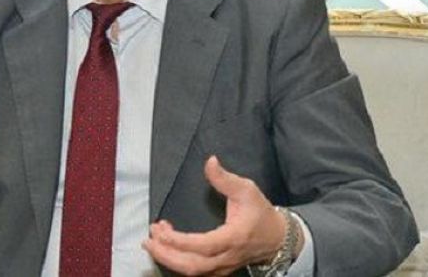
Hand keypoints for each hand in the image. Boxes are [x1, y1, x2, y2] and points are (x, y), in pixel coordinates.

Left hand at [142, 156, 301, 275]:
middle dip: (167, 253)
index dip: (180, 241)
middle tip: (150, 237)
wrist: (277, 238)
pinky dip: (178, 261)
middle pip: (193, 265)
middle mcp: (227, 257)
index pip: (204, 245)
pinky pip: (195, 271)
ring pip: (192, 271)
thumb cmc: (260, 213)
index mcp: (234, 238)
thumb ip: (225, 178)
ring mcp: (223, 266)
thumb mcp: (246, 189)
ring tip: (153, 241)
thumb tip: (210, 161)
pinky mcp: (219, 269)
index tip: (162, 229)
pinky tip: (167, 248)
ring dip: (169, 258)